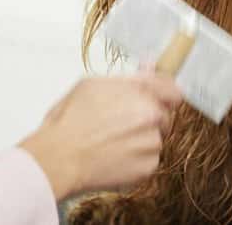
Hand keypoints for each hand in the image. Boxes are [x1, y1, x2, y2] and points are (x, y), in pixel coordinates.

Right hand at [18, 73, 181, 200]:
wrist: (59, 158)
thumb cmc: (69, 121)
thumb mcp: (92, 85)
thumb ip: (128, 77)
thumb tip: (149, 63)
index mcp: (141, 93)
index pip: (172, 90)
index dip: (163, 94)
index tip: (157, 99)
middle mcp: (152, 117)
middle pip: (163, 116)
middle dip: (148, 119)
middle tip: (120, 124)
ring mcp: (151, 144)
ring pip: (155, 139)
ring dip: (140, 140)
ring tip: (111, 142)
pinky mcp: (147, 168)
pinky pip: (149, 160)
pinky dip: (136, 160)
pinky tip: (113, 157)